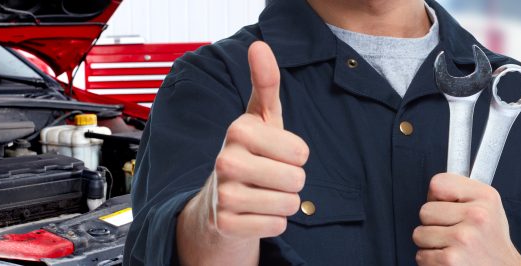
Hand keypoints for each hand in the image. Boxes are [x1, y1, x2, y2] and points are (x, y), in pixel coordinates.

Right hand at [177, 41, 308, 264]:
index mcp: (238, 130)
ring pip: (289, 203)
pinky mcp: (226, 224)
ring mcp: (223, 194)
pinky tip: (254, 212)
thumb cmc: (250, 153)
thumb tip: (260, 46)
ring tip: (262, 193)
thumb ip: (266, 83)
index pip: (301, 152)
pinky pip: (277, 225)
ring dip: (283, 202)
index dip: (296, 155)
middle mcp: (226, 160)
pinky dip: (272, 222)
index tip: (275, 152)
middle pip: (297, 179)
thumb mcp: (262, 118)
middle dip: (292, 181)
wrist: (219, 201)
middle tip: (269, 176)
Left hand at [414, 173, 520, 265]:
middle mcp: (476, 216)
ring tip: (451, 246)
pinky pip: (421, 255)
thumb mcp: (489, 207)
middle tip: (452, 231)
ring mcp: (463, 238)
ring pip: (419, 234)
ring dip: (430, 244)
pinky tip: (450, 259)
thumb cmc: (491, 241)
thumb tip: (435, 186)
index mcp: (485, 197)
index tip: (445, 206)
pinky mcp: (450, 260)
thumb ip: (463, 192)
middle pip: (425, 210)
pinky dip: (431, 260)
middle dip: (433, 223)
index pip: (438, 183)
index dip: (436, 197)